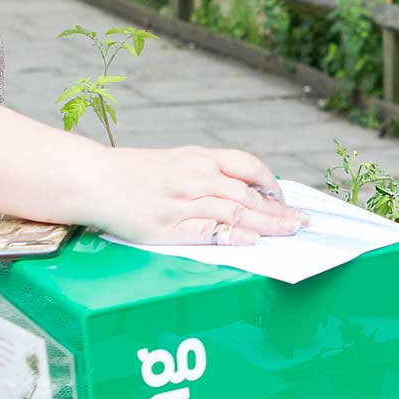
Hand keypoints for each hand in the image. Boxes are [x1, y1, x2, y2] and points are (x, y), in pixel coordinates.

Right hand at [89, 145, 308, 245]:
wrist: (94, 180)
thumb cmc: (135, 173)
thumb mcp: (175, 162)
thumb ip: (207, 174)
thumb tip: (244, 192)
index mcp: (198, 157)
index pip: (247, 166)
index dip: (271, 183)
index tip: (286, 198)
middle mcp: (195, 177)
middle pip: (248, 194)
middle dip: (280, 210)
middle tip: (304, 222)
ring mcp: (183, 202)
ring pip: (236, 212)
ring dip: (268, 223)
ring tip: (290, 232)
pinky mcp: (169, 227)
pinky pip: (209, 232)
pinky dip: (235, 235)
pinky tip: (254, 240)